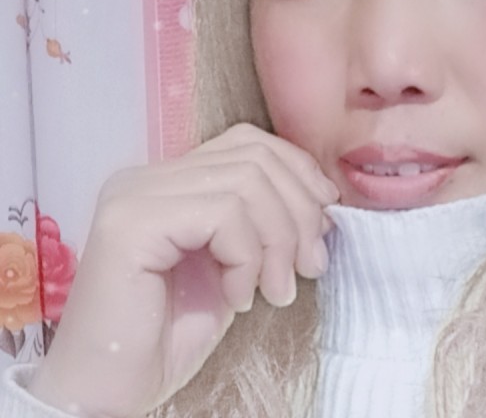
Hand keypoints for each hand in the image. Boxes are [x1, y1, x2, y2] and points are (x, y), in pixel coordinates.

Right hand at [29, 124, 338, 417]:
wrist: (110, 394)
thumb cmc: (171, 335)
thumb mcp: (238, 263)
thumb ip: (266, 222)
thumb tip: (324, 197)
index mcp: (171, 180)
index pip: (248, 142)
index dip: (297, 170)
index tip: (326, 215)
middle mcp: (148, 176)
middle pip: (255, 158)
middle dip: (299, 211)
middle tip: (311, 265)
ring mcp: (134, 194)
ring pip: (247, 181)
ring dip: (279, 240)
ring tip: (276, 290)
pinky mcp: (131, 222)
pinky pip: (222, 213)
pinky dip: (247, 257)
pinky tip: (239, 298)